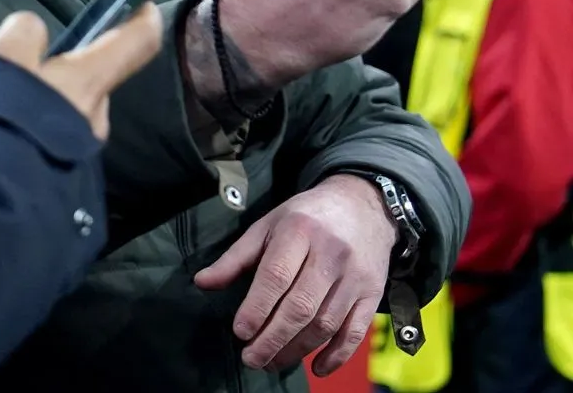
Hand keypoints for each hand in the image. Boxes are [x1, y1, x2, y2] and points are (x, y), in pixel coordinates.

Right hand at [0, 6, 163, 140]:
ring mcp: (81, 148)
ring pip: (69, 110)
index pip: (136, 43)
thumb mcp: (2, 58)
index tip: (142, 5)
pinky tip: (6, 134)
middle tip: (22, 73)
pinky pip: (55, 138)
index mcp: (89, 81)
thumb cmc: (3, 117)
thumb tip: (33, 33)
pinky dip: (37, 129)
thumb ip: (23, 34)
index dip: (144, 19)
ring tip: (3, 108)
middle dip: (65, 72)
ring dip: (47, 103)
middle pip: (91, 79)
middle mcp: (95, 116)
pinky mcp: (65, 174)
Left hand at [194, 174, 396, 374]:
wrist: (362, 207)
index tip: (240, 332)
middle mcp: (331, 254)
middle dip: (273, 338)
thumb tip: (202, 283)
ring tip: (273, 362)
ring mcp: (355, 276)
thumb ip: (235, 258)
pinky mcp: (372, 293)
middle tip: (251, 358)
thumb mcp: (266, 226)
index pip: (276, 275)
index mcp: (299, 232)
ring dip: (298, 350)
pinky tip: (316, 368)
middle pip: (301, 306)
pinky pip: (356, 331)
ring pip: (326, 323)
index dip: (257, 307)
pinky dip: (337, 355)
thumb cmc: (305, 218)